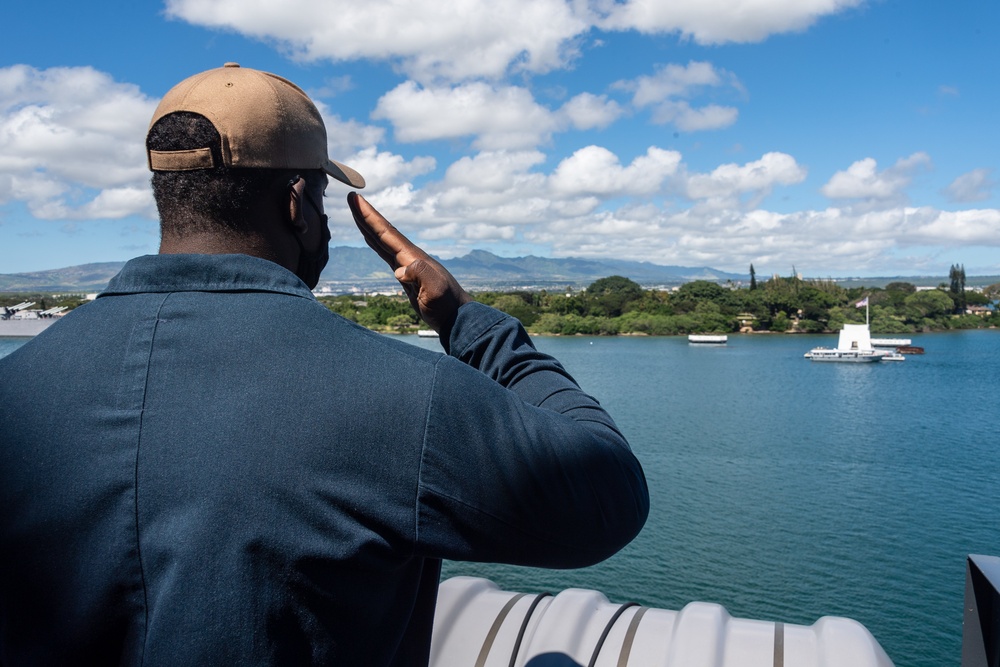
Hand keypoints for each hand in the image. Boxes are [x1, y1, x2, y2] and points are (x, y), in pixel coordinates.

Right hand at [348, 193, 471, 335]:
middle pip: (382, 232)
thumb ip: (420, 274)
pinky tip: (370, 238)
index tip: (356, 199)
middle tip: (351, 197)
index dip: (370, 216)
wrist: (456, 316)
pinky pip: (385, 253)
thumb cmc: (447, 304)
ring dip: (368, 226)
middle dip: (366, 215)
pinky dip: (375, 242)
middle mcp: (409, 256)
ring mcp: (408, 264)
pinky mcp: (406, 274)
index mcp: (413, 257)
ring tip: (356, 211)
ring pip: (382, 240)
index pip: (387, 233)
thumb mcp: (436, 290)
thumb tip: (398, 271)